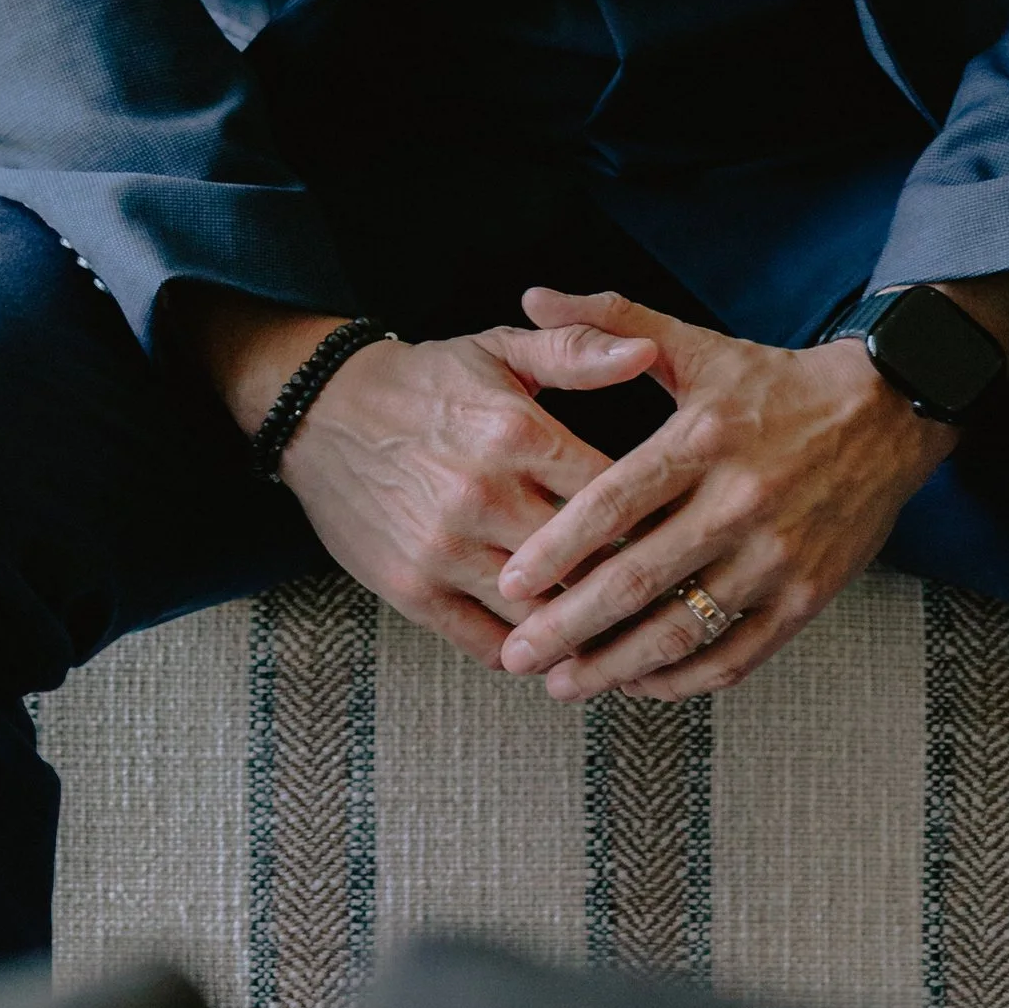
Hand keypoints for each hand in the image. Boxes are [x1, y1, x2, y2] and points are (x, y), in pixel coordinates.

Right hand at [264, 313, 665, 668]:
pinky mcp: (412, 590)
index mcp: (518, 432)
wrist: (320, 411)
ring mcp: (446, 549)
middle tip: (677, 608)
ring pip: (543, 615)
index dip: (657, 520)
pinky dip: (528, 656)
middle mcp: (485, 495)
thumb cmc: (426, 381)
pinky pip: (488, 644)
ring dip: (587, 635)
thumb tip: (650, 351)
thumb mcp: (500, 351)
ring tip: (632, 648)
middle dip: (634, 588)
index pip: (614, 494)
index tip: (687, 537)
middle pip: (586, 564)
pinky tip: (558, 655)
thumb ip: (578, 351)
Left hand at [491, 286, 958, 703]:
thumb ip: (609, 321)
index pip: (616, 502)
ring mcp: (777, 556)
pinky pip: (738, 656)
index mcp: (704, 438)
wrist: (886, 413)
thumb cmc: (774, 383)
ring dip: (617, 665)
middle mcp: (740, 501)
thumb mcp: (695, 344)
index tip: (512, 583)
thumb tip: (531, 296)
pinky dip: (685, 681)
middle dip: (570, 625)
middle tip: (518, 655)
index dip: (559, 548)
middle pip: (640, 578)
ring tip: (564, 685)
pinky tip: (641, 683)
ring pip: (684, 629)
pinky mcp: (808, 597)